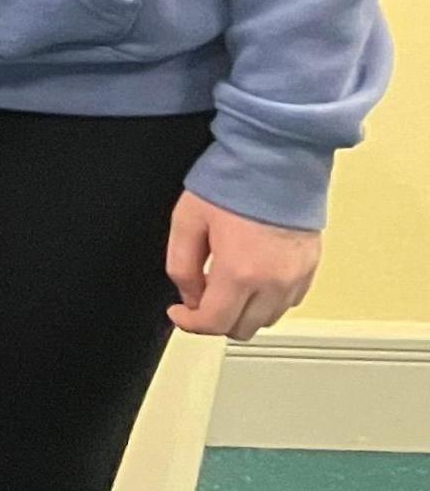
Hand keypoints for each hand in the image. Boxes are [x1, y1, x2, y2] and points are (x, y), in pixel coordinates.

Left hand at [167, 190, 322, 340]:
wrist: (277, 161)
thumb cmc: (233, 183)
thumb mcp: (187, 221)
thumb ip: (181, 266)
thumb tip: (189, 296)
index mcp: (240, 272)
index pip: (214, 323)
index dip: (189, 323)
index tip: (179, 312)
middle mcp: (273, 283)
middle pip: (241, 329)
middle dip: (215, 319)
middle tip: (200, 297)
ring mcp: (296, 278)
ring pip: (266, 320)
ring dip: (242, 313)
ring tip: (226, 286)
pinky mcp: (310, 270)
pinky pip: (287, 303)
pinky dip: (266, 301)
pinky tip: (252, 279)